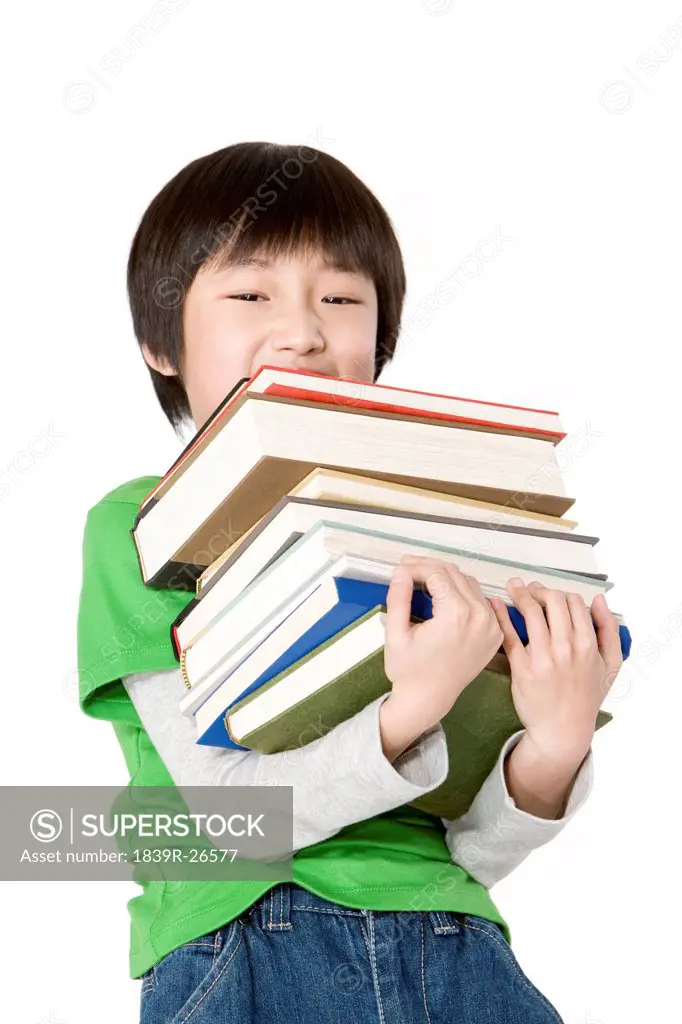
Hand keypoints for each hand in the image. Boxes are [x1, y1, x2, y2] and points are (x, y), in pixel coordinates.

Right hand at [380, 555, 502, 754]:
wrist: (428, 699)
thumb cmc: (408, 671)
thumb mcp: (396, 634)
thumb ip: (399, 598)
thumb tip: (401, 571)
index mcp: (456, 616)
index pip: (437, 574)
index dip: (416, 567)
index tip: (400, 567)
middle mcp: (479, 617)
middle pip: (455, 574)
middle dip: (429, 567)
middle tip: (408, 567)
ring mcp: (491, 626)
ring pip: (470, 584)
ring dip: (447, 577)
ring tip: (423, 579)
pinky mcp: (494, 633)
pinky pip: (481, 601)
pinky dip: (463, 592)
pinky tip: (444, 594)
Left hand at [490, 579, 622, 762]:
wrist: (563, 729)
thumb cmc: (587, 697)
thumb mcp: (611, 665)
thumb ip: (609, 630)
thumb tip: (598, 600)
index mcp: (588, 644)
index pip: (573, 602)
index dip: (560, 593)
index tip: (549, 594)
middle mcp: (566, 648)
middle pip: (552, 600)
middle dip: (539, 589)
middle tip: (530, 588)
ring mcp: (542, 657)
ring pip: (530, 612)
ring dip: (520, 593)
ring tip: (513, 588)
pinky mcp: (522, 668)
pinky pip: (509, 634)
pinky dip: (501, 615)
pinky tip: (495, 604)